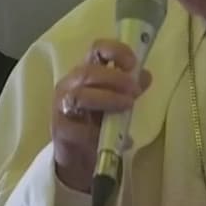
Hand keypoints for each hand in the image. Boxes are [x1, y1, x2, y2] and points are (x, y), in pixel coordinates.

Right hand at [51, 40, 151, 192]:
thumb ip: (129, 88)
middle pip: (87, 72)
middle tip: (135, 90)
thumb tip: (145, 76)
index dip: (114, 51)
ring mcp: (62, 106)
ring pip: (79, 96)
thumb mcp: (116, 101)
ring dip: (106, 99)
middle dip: (114, 78)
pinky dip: (95, 131)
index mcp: (86, 72)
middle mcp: (70, 84)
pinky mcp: (60, 130)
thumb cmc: (96, 121)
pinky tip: (110, 136)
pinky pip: (77, 128)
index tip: (132, 63)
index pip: (96, 50)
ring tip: (127, 106)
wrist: (78, 155)